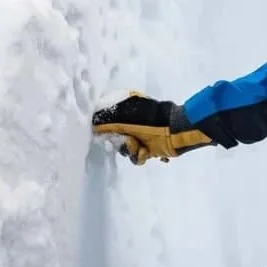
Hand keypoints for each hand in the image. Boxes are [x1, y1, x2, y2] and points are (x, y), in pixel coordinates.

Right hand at [91, 91, 213, 164]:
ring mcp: (140, 136)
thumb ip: (105, 120)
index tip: (107, 135)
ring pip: (124, 149)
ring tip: (140, 147)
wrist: (174, 131)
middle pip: (115, 138)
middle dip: (120, 142)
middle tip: (129, 141)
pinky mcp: (148, 149)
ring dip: (131, 150)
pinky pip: (136, 157)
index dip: (105, 130)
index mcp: (126, 108)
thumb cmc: (149, 119)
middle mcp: (131, 122)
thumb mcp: (123, 116)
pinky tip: (146, 152)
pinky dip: (140, 156)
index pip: (107, 121)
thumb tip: (92, 125)